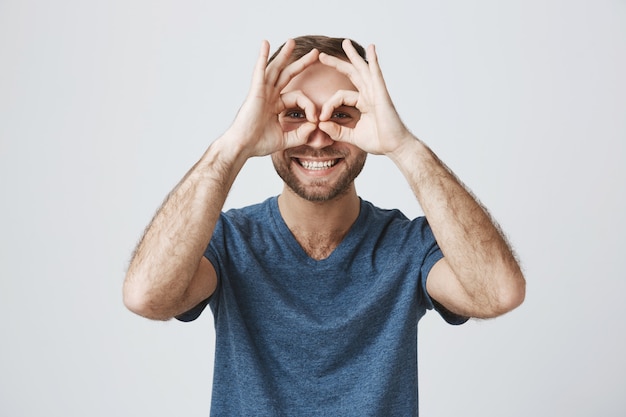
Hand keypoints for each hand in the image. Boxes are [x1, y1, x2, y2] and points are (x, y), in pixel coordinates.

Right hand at [228, 39, 319, 157]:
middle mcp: (269, 96)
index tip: (315, 119)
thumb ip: (301, 134)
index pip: (299, 97)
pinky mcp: (255, 91)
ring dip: (284, 55)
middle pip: (288, 75)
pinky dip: (262, 57)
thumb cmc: (258, 144)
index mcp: (276, 105)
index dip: (310, 106)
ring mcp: (262, 92)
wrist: (243, 147)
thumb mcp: (285, 139)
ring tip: (292, 42)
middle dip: (302, 64)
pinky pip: (260, 71)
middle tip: (316, 53)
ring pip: (276, 69)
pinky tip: (265, 44)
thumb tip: (315, 126)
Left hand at [317, 40, 412, 155]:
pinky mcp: (382, 94)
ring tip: (345, 43)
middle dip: (337, 63)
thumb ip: (337, 131)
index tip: (321, 119)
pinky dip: (374, 60)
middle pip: (351, 74)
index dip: (328, 106)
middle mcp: (369, 95)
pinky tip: (371, 48)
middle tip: (322, 55)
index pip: (339, 96)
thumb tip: (321, 125)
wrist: (395, 147)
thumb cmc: (379, 141)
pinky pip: (376, 74)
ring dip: (353, 55)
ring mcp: (376, 92)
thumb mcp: (352, 136)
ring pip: (362, 69)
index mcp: (363, 103)